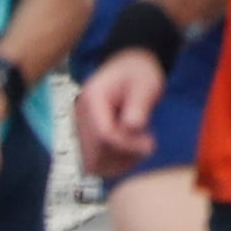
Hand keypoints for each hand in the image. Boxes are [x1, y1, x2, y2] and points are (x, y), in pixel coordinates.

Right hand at [74, 49, 167, 178]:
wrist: (129, 66)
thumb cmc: (139, 72)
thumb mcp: (146, 83)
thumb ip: (139, 105)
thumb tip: (132, 128)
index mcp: (92, 99)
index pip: (103, 134)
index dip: (127, 144)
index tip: (150, 144)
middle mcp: (80, 116)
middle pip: (93, 154)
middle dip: (122, 156)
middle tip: (147, 146)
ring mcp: (81, 128)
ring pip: (92, 163)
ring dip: (118, 163)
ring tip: (140, 148)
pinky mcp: (87, 137)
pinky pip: (95, 160)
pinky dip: (114, 163)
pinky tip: (133, 152)